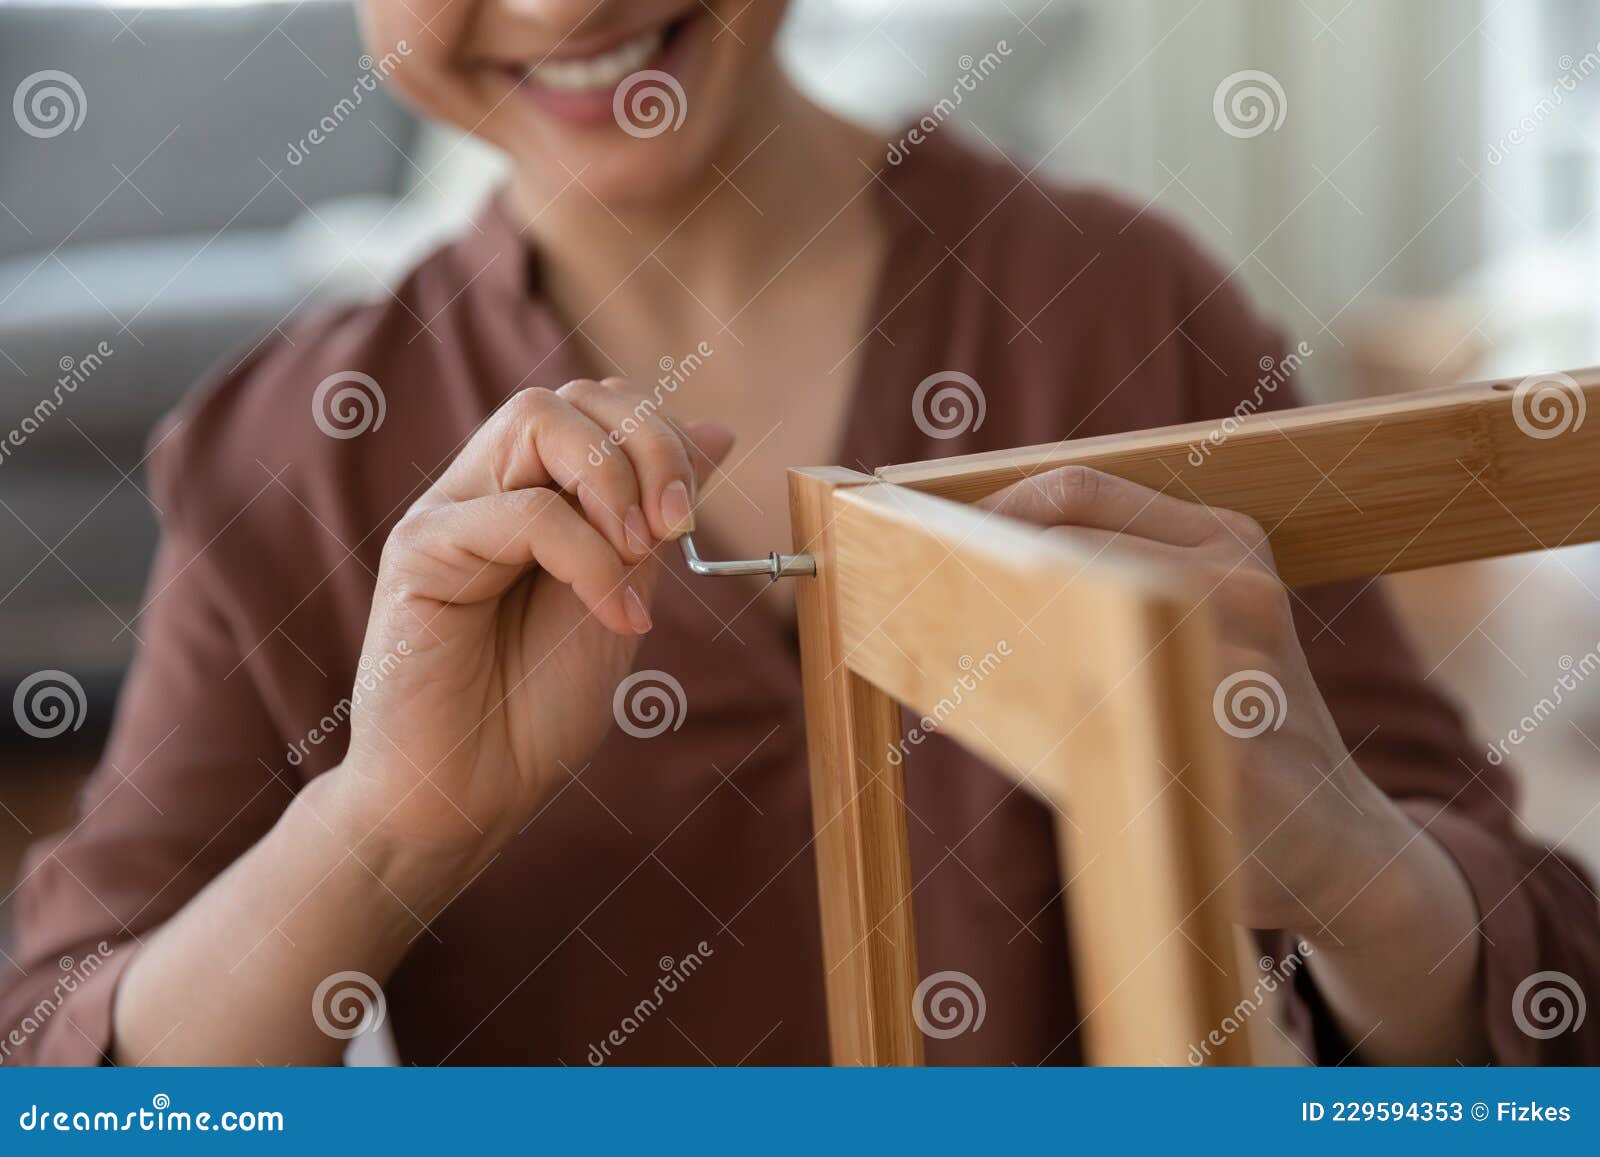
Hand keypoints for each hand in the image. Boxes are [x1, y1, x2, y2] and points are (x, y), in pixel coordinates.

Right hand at [330, 379, 732, 875]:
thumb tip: (716, 432)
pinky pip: (520, 512)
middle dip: (648, 445)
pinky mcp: (419, 552)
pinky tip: (617, 616)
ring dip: (615, 482)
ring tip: (640, 559)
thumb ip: (655, 517)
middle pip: (570, 398)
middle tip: (676, 527)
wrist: (466, 795)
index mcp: (530, 494)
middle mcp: (483, 489)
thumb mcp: (625, 594)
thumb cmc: (534, 708)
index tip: (689, 518)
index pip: (597, 406)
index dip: (659, 436)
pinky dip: (589, 559)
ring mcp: (447, 513)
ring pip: (537, 421)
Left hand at [977, 465, 1418, 938]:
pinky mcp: (1229, 761)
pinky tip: (997, 734)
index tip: (931, 540)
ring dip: (988, 645)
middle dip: (973, 574)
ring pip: (1062, 632)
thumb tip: (960, 568)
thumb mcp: (1206, 628)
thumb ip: (1113, 582)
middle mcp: (1239, 590)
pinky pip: (1093, 727)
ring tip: (946, 665)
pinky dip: (1025, 724)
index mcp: (1228, 542)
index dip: (989, 508)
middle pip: (1059, 551)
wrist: (1339, 845)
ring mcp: (1239, 672)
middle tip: (913, 603)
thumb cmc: (1241, 730)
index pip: (1078, 488)